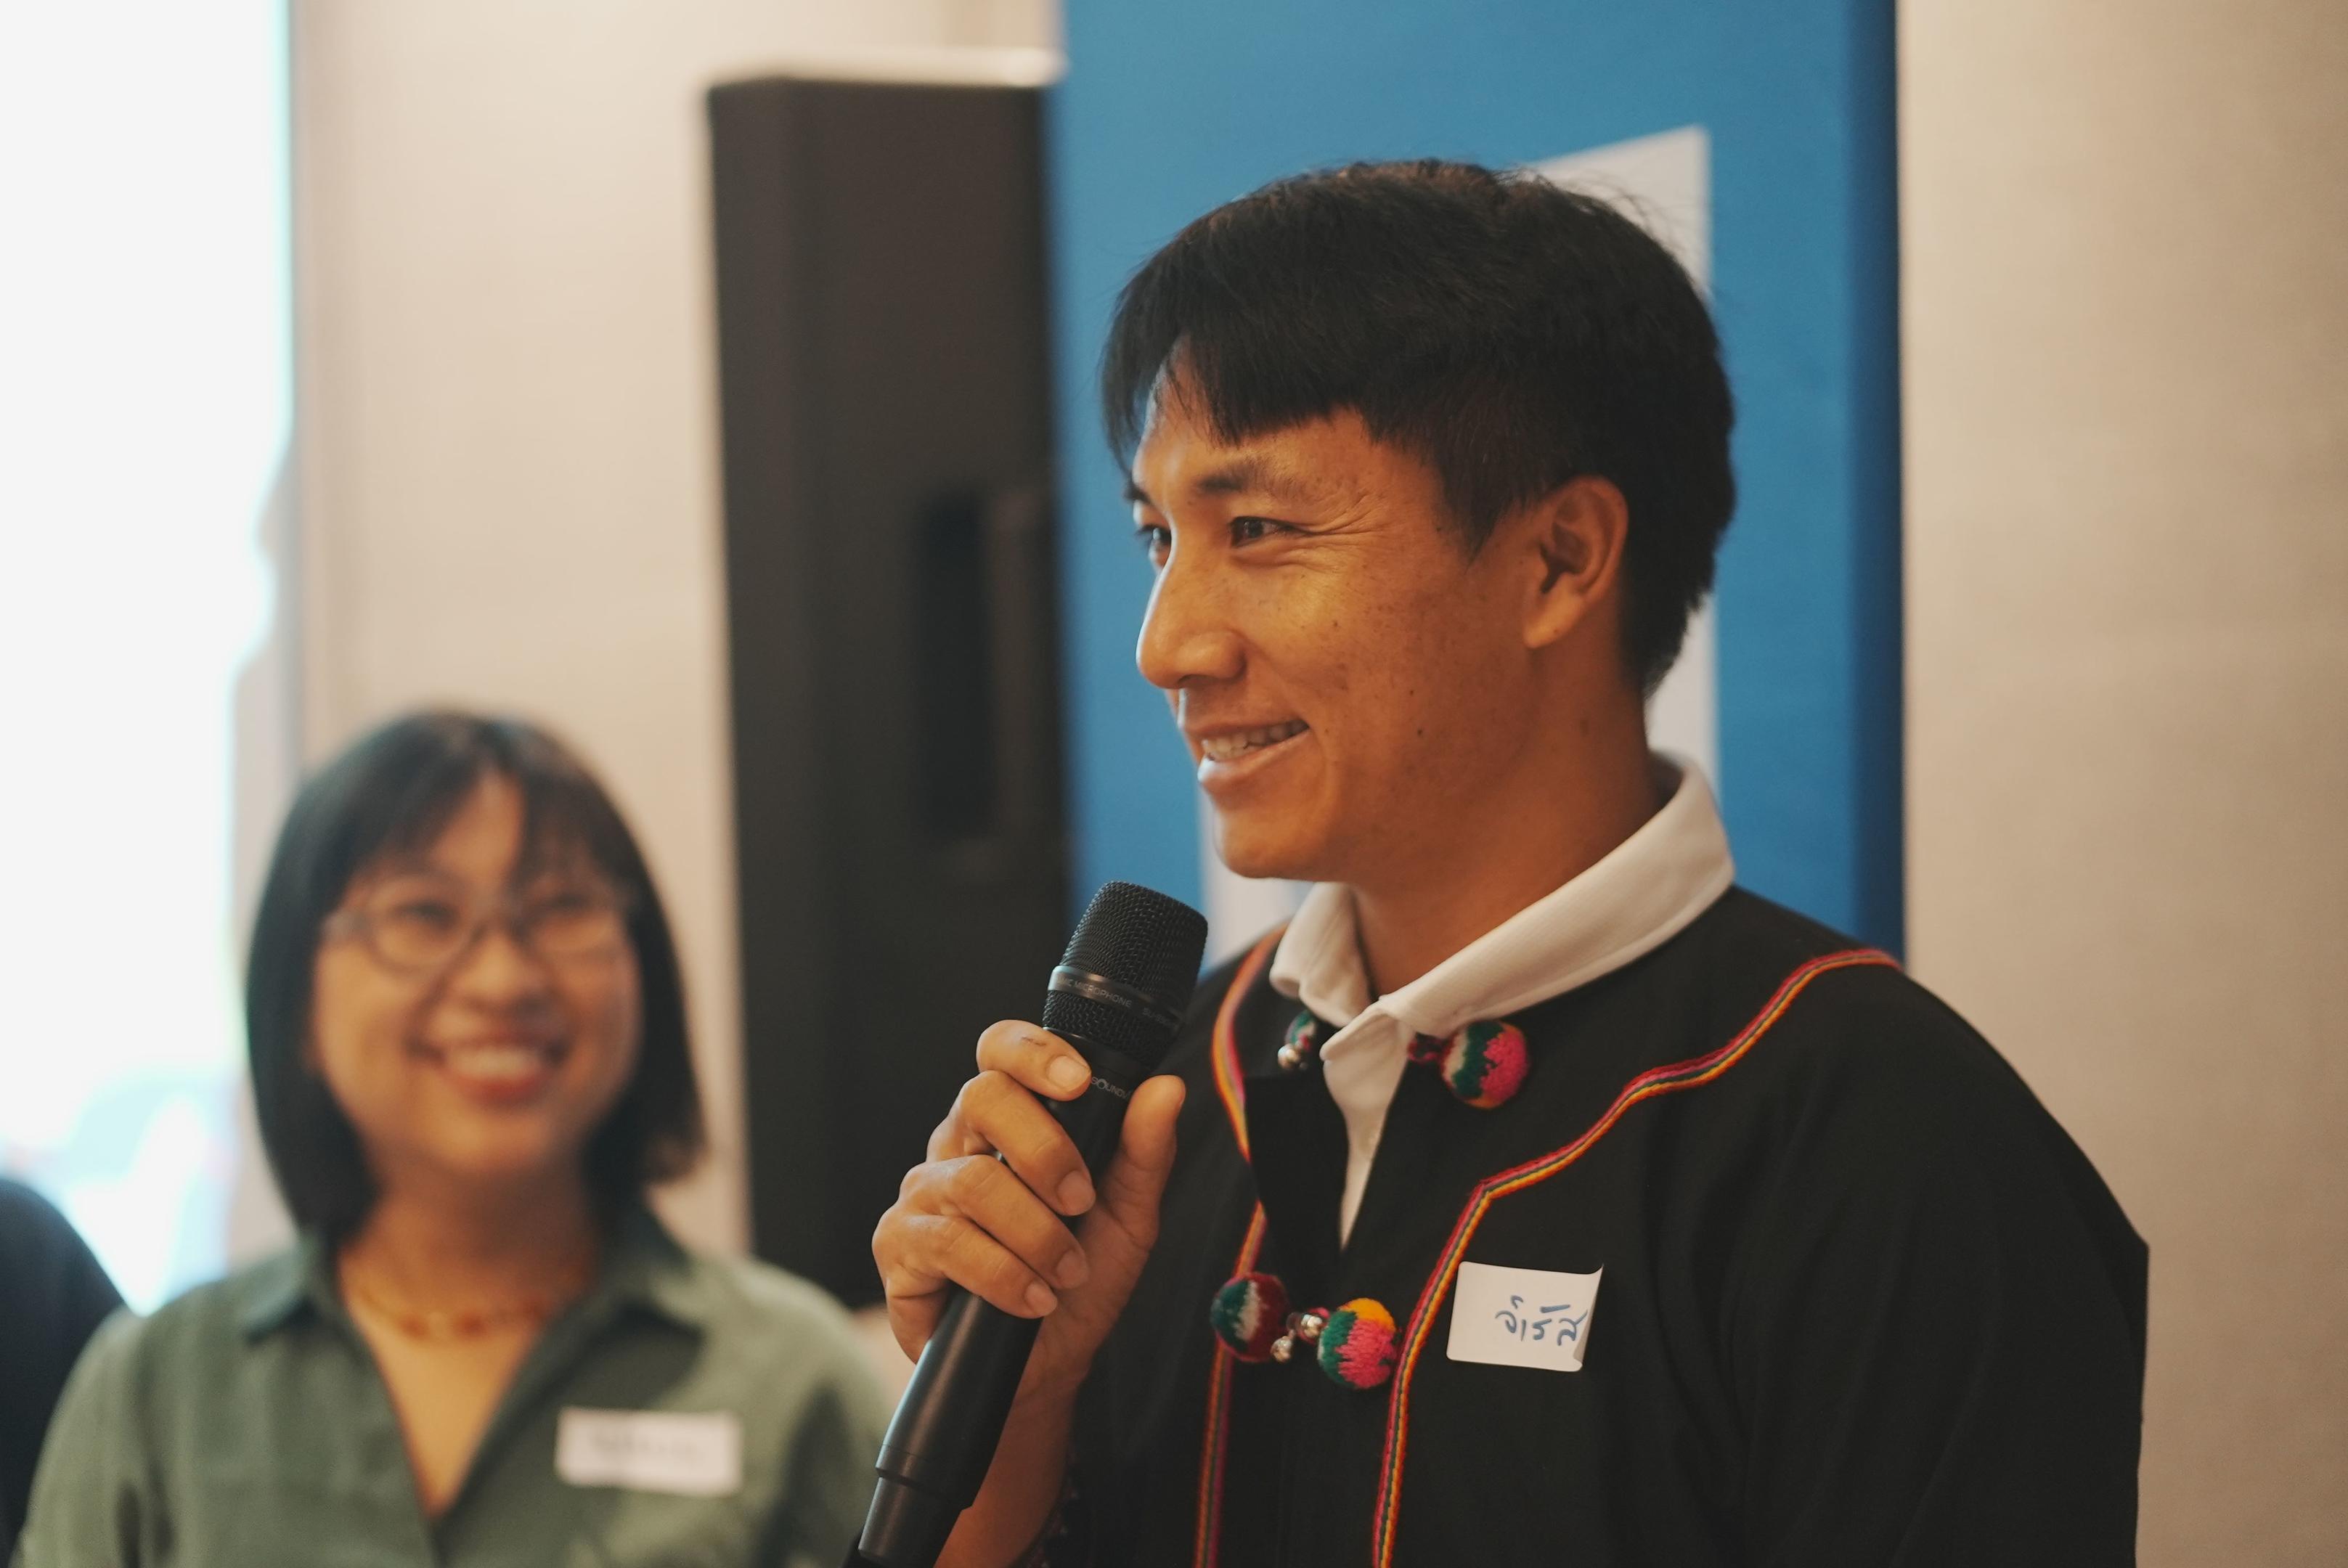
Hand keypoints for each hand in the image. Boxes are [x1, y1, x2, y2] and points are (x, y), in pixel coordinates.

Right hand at [873, 1020, 1186, 1402]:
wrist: (1049, 1363)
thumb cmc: (1081, 1277)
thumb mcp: (1129, 1217)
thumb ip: (1144, 1152)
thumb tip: (1166, 1088)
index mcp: (1007, 1123)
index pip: (999, 1053)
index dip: (1032, 1053)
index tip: (1078, 1083)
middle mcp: (957, 1146)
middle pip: (982, 1098)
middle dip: (1045, 1151)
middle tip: (1081, 1202)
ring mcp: (922, 1194)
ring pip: (972, 1181)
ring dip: (1035, 1232)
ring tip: (1066, 1272)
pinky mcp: (899, 1247)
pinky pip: (946, 1242)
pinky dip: (1003, 1273)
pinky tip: (1032, 1300)